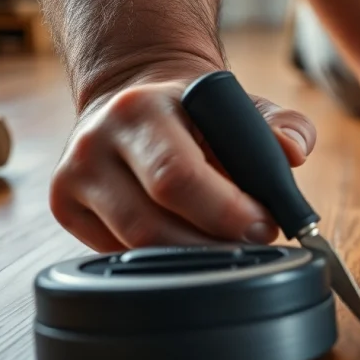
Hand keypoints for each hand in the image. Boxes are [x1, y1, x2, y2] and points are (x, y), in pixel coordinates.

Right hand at [50, 64, 315, 251]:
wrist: (133, 100)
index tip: (264, 226)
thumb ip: (282, 124)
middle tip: (253, 244)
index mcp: (139, 109)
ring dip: (191, 258)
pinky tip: (189, 245)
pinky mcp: (65, 207)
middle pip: (151, 223)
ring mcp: (72, 178)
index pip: (178, 176)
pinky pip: (119, 252)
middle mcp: (95, 143)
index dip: (225, 212)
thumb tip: (293, 152)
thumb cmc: (196, 111)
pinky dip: (161, 259)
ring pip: (135, 246)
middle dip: (212, 245)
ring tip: (228, 247)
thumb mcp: (242, 105)